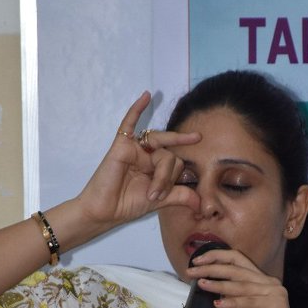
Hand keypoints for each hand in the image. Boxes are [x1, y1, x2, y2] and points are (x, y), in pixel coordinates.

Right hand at [76, 92, 201, 229]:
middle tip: (156, 195)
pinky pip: (130, 122)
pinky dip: (137, 108)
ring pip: (159, 145)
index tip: (159, 198)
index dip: (172, 181)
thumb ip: (181, 196)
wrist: (104, 212)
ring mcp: (135, 148)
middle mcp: (148, 154)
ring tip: (154, 189)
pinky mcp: (121, 145)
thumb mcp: (161, 200)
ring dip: (161, 170)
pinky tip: (147, 96)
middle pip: (170, 154)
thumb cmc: (128, 205)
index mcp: (156, 166)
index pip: (176, 163)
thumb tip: (202, 202)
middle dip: (166, 178)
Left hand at [188, 247, 307, 307]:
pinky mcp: (277, 306)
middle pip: (237, 267)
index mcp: (259, 282)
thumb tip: (201, 293)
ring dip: (219, 284)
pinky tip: (218, 304)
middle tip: (192, 271)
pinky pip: (251, 301)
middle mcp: (269, 283)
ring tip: (202, 284)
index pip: (237, 260)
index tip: (196, 261)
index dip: (216, 257)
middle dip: (212, 267)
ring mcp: (275, 293)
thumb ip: (221, 304)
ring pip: (242, 283)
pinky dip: (233, 302)